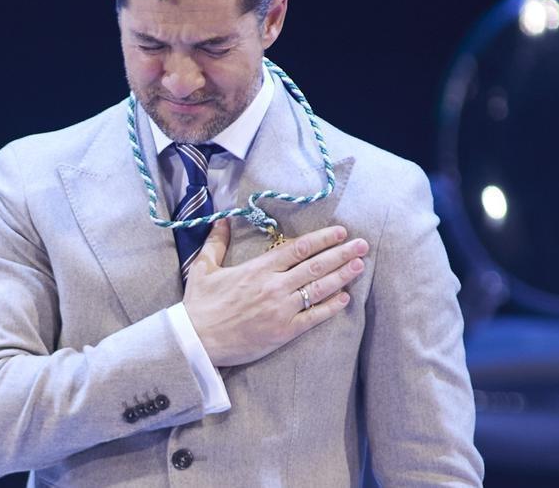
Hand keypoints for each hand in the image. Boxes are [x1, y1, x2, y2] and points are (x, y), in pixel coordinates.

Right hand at [183, 221, 367, 366]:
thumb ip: (216, 242)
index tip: (340, 232)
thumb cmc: (199, 304)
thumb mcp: (203, 268)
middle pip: (315, 266)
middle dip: (341, 253)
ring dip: (342, 276)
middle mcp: (274, 286)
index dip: (322, 239)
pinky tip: (345, 298)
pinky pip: (313, 317)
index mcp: (257, 268)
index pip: (297, 248)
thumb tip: (222, 219)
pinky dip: (331, 307)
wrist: (196, 340)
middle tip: (362, 244)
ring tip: (360, 265)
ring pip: (319, 289)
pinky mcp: (283, 332)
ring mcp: (281, 309)